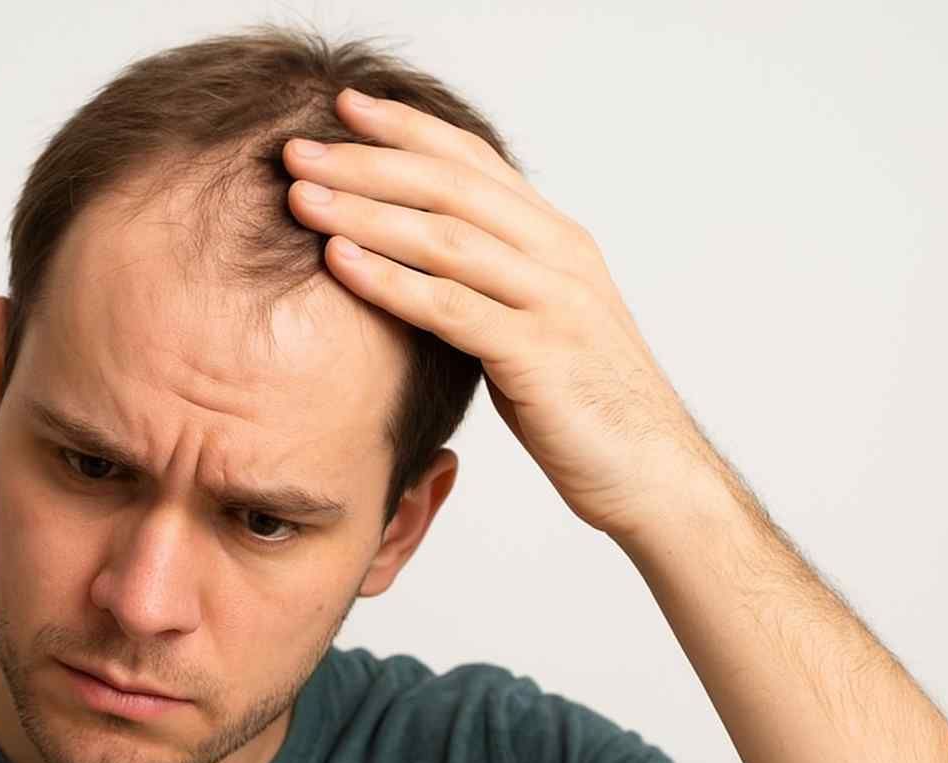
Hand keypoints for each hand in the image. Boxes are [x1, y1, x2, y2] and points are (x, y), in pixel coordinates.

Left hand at [283, 88, 723, 541]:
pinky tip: (338, 262)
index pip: (472, 161)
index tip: (345, 107)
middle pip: (450, 185)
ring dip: (365, 213)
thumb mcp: (534, 322)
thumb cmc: (581, 402)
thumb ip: (490, 281)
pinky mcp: (538, 353)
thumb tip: (422, 259)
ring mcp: (553, 300)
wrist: (650, 470)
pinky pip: (451, 306)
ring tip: (301, 197)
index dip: (407, 127)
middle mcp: (558, 254)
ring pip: (446, 237)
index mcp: (555, 237)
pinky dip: (390, 280)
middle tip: (297, 149)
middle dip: (368, 162)